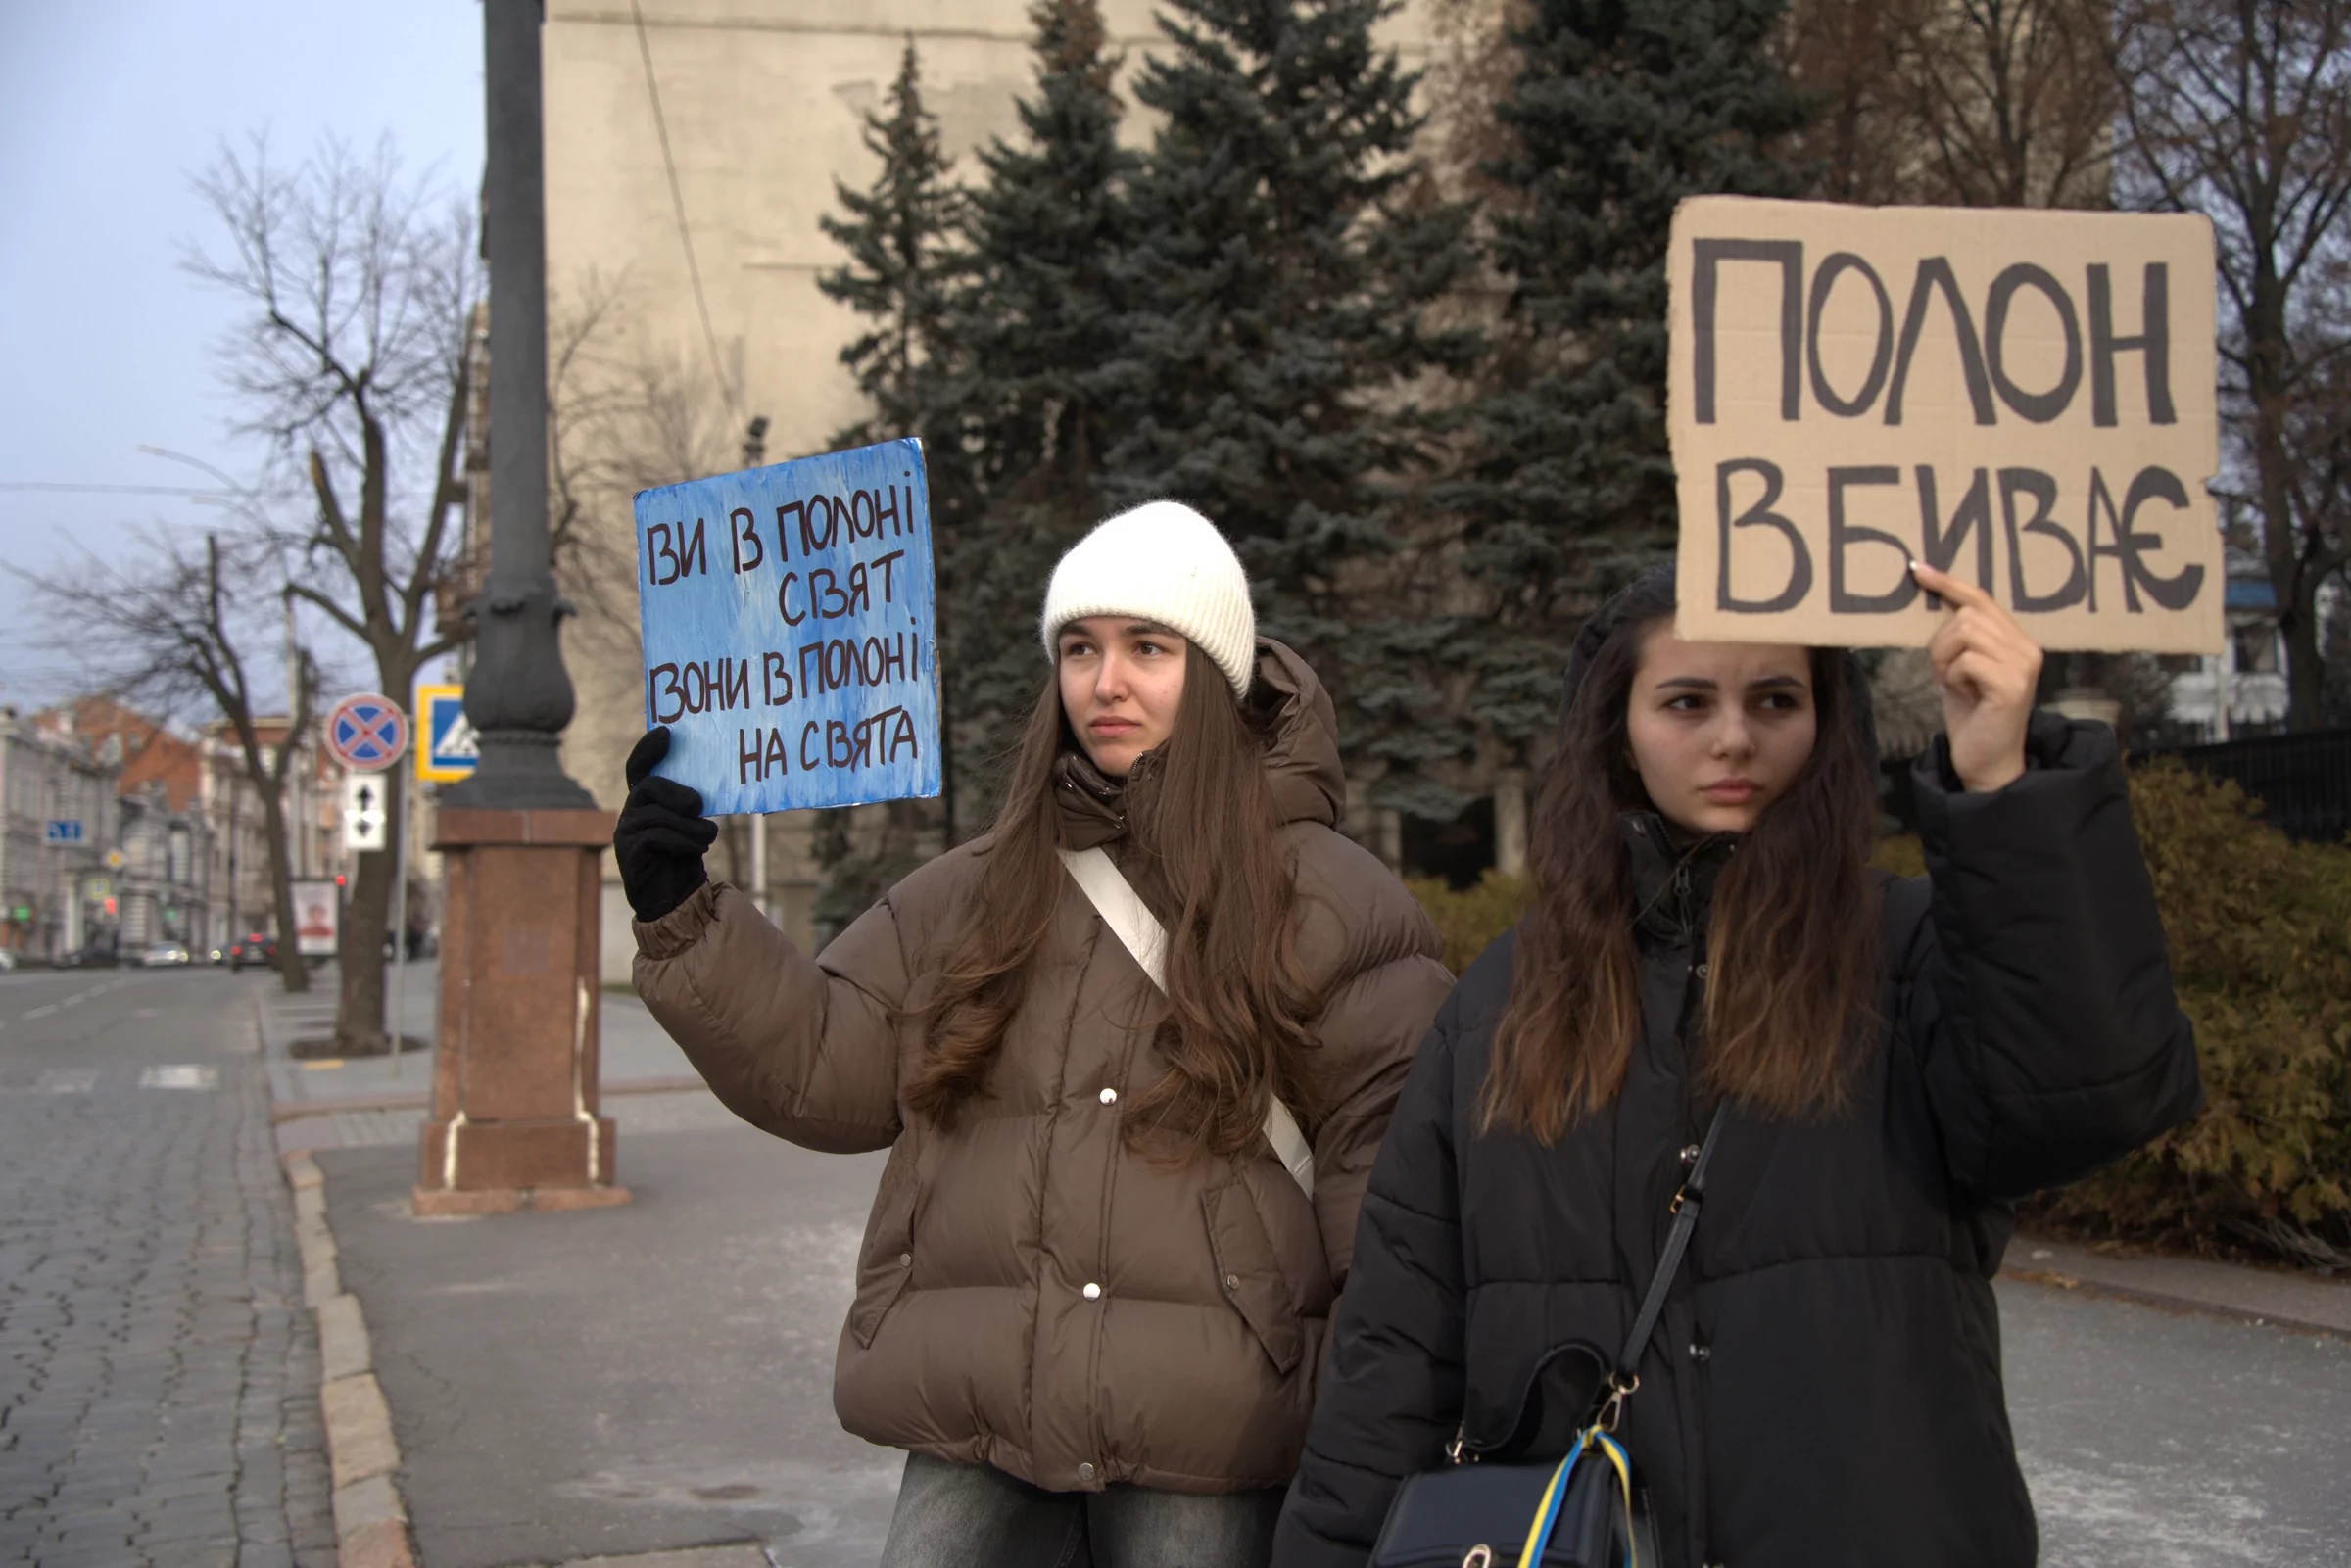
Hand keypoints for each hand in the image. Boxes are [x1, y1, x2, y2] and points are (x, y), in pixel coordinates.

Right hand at [613, 727, 717, 920]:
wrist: (677, 900)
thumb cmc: (685, 857)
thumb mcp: (691, 825)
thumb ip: (690, 806)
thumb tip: (705, 789)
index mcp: (644, 802)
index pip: (638, 769)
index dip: (648, 749)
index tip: (667, 733)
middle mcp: (629, 814)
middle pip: (647, 787)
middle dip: (675, 792)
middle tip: (698, 804)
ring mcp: (625, 835)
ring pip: (654, 815)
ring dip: (688, 824)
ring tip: (710, 835)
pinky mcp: (628, 855)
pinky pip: (654, 837)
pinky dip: (682, 840)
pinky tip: (700, 848)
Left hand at [1911, 562, 2042, 792]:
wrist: (1987, 762)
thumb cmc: (1972, 715)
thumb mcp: (1960, 668)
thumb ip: (1958, 637)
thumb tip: (1932, 599)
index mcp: (2016, 639)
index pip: (1981, 598)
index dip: (1948, 583)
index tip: (1917, 569)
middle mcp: (2027, 647)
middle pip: (1966, 615)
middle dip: (1941, 643)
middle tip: (1946, 674)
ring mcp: (2023, 665)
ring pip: (1964, 633)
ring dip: (1946, 660)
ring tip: (1956, 685)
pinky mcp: (2012, 684)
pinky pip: (1966, 660)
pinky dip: (1953, 677)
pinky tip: (1965, 696)